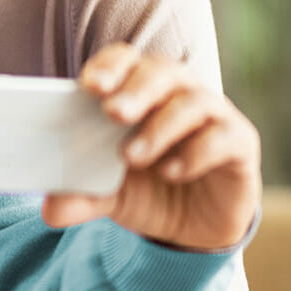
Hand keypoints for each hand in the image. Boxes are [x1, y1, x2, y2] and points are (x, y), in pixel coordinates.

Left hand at [40, 44, 261, 250]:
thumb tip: (50, 209)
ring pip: (192, 102)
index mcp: (141, 91)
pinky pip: (223, 137)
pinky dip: (196, 152)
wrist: (195, 229)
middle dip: (135, 90)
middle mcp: (179, 93)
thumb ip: (83, 196)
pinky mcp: (240, 144)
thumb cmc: (148, 191)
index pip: (126, 60)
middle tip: (113, 112)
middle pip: (161, 72)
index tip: (89, 86)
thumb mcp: (110, 196)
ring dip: (160, 126)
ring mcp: (213, 116)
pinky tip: (172, 172)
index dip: (110, 67)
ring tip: (132, 156)